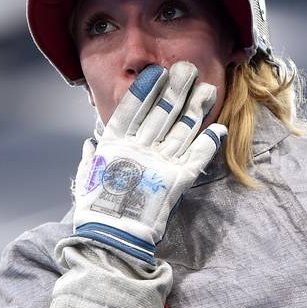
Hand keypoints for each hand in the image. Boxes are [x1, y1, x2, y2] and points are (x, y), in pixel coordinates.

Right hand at [70, 62, 224, 265]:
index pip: (133, 108)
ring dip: (197, 108)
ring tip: (208, 89)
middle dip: (177, 88)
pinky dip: (209, 142)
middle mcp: (139, 148)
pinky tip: (219, 128)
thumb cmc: (96, 209)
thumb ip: (90, 158)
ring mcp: (160, 163)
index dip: (146, 89)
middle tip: (189, 68)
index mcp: (115, 144)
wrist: (112, 238)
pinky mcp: (177, 181)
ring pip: (183, 128)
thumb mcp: (87, 178)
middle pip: (162, 111)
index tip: (157, 72)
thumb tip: (90, 144)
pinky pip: (198, 157)